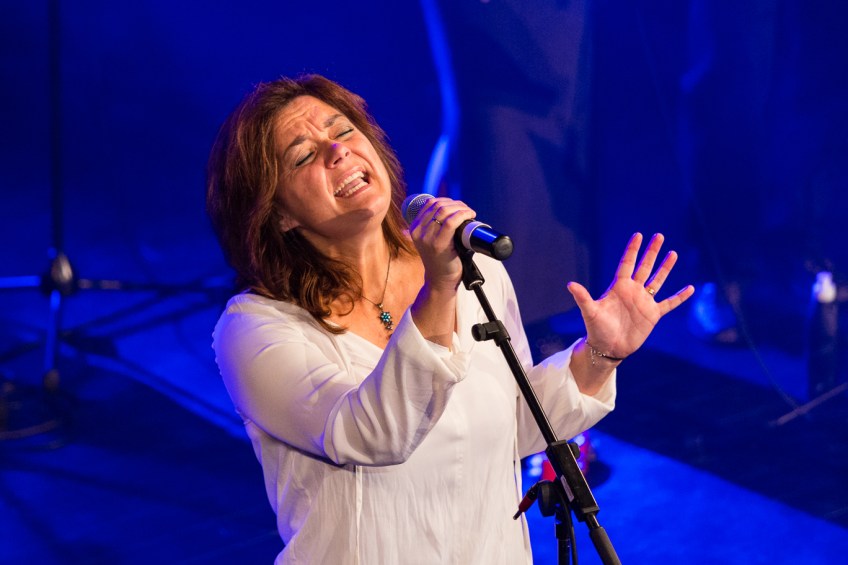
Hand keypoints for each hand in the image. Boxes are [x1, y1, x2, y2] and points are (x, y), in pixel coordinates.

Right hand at [407, 197, 476, 291]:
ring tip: (470, 213)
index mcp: (415, 228)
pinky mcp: (438, 245)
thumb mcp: (434, 240)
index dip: (447, 200)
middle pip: (438, 205)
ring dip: (461, 208)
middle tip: (467, 211)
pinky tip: (469, 216)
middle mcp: (418, 231)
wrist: (440, 281)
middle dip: (456, 204)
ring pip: (444, 211)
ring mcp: (427, 238)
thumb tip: (456, 209)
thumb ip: (438, 226)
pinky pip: (450, 223)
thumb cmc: (442, 260)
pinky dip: (462, 215)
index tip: (459, 206)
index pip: (430, 203)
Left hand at [567, 233, 694, 358]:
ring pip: (657, 281)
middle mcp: (633, 291)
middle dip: (651, 252)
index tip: (638, 235)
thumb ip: (583, 298)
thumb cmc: (597, 329)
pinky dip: (679, 297)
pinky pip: (669, 303)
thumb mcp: (590, 312)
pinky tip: (690, 288)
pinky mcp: (653, 315)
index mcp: (618, 287)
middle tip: (659, 235)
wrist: (608, 347)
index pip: (627, 263)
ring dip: (665, 268)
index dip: (632, 250)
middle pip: (644, 267)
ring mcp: (644, 302)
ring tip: (673, 253)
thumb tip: (570, 284)